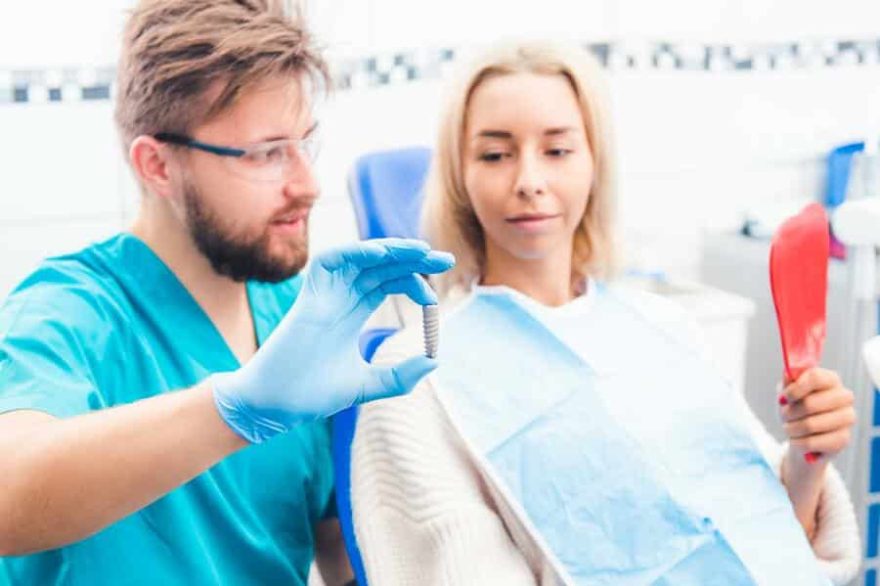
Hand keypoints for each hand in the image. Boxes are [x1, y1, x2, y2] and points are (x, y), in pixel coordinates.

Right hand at [211, 238, 454, 442]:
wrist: (275, 406)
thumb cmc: (312, 394)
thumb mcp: (368, 384)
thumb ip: (400, 375)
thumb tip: (434, 361)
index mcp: (352, 313)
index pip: (387, 282)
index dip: (413, 283)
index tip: (434, 299)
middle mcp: (339, 298)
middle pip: (380, 265)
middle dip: (412, 258)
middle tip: (444, 259)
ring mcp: (323, 295)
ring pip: (359, 257)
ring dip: (391, 249)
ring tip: (421, 251)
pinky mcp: (308, 296)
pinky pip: (330, 261)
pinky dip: (355, 253)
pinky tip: (383, 255)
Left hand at [780, 368, 855, 463]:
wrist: (801, 435)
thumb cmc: (795, 408)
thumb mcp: (787, 393)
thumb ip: (788, 383)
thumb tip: (788, 374)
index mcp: (830, 379)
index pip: (815, 377)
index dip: (795, 389)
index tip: (783, 398)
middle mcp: (844, 396)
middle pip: (810, 404)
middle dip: (789, 413)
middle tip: (784, 416)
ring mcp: (847, 417)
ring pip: (810, 425)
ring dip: (791, 429)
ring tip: (789, 428)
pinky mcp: (844, 438)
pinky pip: (812, 442)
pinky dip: (798, 442)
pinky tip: (796, 440)